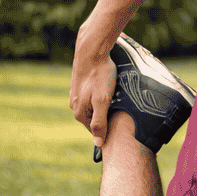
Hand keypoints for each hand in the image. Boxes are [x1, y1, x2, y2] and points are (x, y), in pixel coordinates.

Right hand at [69, 29, 116, 149]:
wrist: (91, 51)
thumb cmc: (99, 76)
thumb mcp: (102, 101)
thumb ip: (100, 122)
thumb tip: (98, 144)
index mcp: (79, 113)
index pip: (95, 129)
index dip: (108, 128)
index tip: (121, 123)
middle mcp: (75, 105)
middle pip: (94, 117)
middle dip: (107, 115)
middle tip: (122, 109)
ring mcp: (77, 94)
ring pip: (93, 105)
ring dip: (105, 103)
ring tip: (117, 97)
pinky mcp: (81, 84)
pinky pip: (93, 95)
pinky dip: (102, 94)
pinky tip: (110, 87)